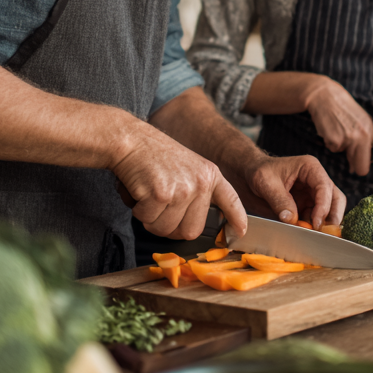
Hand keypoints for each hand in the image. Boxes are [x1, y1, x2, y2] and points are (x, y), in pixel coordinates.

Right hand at [109, 125, 247, 240]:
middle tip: (159, 209)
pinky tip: (139, 191)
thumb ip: (197, 190)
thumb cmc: (154, 156)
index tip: (241, 232)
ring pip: (166, 229)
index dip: (236, 218)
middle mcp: (201, 183)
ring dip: (151, 219)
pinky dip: (138, 211)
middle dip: (171, 228)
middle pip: (190, 231)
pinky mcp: (161, 194)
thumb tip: (198, 223)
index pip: (230, 200)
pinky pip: (148, 220)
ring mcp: (182, 189)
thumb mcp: (188, 167)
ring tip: (148, 196)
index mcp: (210, 175)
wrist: (132, 140)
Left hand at [245, 155, 346, 229]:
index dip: (323, 206)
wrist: (249, 176)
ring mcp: (313, 194)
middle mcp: (316, 180)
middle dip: (332, 216)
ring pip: (330, 210)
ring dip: (324, 224)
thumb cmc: (259, 172)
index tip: (316, 223)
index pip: (325, 187)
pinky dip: (314, 228)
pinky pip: (317, 219)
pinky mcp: (307, 206)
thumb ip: (280, 200)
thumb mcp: (266, 183)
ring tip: (313, 235)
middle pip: (336, 199)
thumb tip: (292, 219)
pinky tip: (304, 234)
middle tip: (323, 233)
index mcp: (310, 168)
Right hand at [304, 77, 372, 177]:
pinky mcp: (334, 141)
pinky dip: (332, 143)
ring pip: (346, 158)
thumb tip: (369, 162)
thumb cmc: (345, 109)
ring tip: (340, 130)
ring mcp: (348, 139)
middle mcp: (361, 136)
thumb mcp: (364, 120)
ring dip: (343, 149)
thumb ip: (369, 140)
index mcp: (370, 130)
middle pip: (362, 167)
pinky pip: (334, 150)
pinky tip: (331, 129)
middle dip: (357, 165)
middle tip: (350, 156)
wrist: (326, 97)